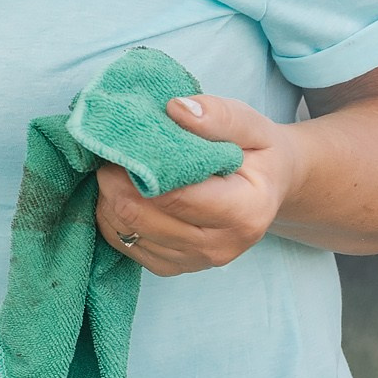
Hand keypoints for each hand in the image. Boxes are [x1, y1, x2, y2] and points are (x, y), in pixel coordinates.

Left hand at [95, 94, 305, 275]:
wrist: (266, 187)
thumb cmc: (256, 153)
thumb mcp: (251, 125)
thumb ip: (218, 116)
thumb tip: (177, 110)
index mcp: (246, 211)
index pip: (173, 194)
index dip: (138, 167)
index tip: (122, 142)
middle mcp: (221, 246)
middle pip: (140, 216)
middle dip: (115, 181)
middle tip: (111, 152)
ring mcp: (195, 261)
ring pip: (125, 230)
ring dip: (110, 197)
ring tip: (119, 169)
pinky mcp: (172, 267)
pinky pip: (122, 243)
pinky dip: (112, 216)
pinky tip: (124, 192)